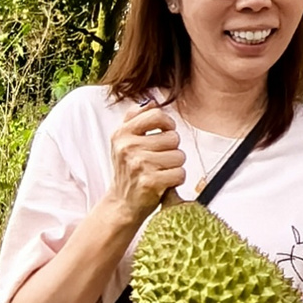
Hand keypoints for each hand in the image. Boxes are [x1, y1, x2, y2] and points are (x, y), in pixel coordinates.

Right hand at [104, 100, 186, 220]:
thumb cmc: (128, 169)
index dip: (168, 124)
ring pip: (179, 156)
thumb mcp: (123, 141)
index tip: (166, 132)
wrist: (122, 202)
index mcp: (122, 133)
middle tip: (159, 159)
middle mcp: (128, 147)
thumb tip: (151, 101)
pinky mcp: (150, 182)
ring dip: (175, 165)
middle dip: (172, 149)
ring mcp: (139, 164)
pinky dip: (177, 179)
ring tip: (161, 171)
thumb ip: (135, 118)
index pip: (157, 115)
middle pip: (173, 137)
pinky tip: (164, 182)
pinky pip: (180, 173)